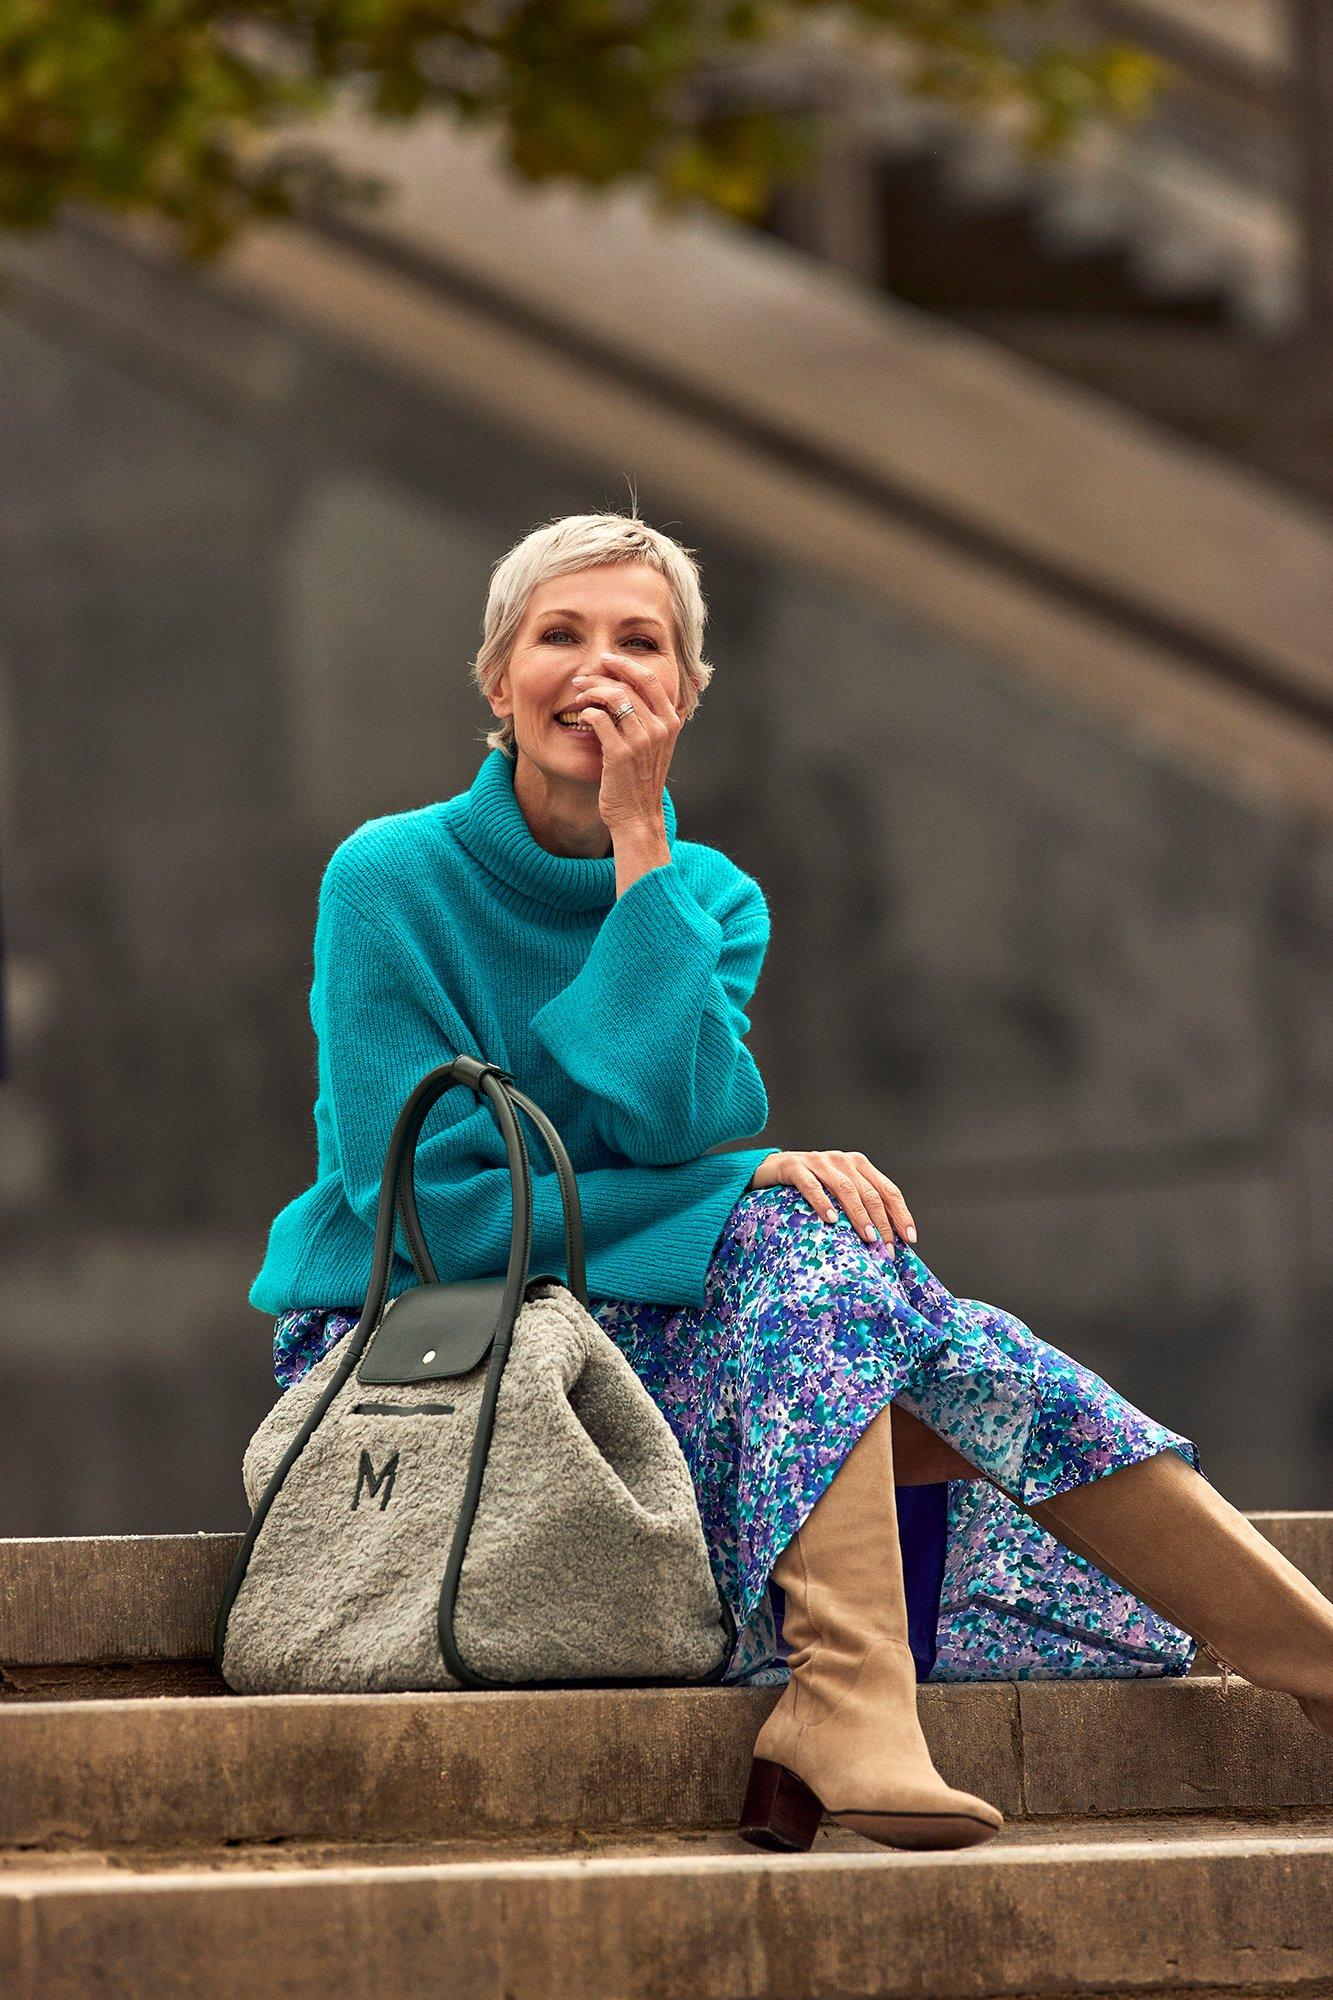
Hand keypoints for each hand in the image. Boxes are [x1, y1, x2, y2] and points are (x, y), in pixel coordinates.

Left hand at [568, 652, 683, 834]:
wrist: (638, 816)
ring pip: (613, 697)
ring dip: (591, 692)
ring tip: (578, 697)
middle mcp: (659, 728)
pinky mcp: (620, 754)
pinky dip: (586, 713)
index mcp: (671, 721)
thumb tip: (649, 688)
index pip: (650, 678)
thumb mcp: (659, 746)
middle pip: (628, 684)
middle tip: (581, 679)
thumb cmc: (642, 779)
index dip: (626, 664)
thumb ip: (656, 718)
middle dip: (601, 675)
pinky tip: (581, 717)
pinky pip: (599, 718)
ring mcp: (641, 741)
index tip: (607, 659)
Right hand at [749, 1149, 917, 1247]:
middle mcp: (842, 1160)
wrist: (766, 1170)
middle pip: (870, 1192)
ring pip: (845, 1188)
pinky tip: (831, 1220)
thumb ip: (858, 1206)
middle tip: (885, 1250)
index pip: (887, 1190)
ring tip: (867, 1238)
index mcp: (858, 1165)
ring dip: (859, 1215)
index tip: (909, 1239)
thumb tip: (884, 1241)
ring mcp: (818, 1161)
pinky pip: (811, 1185)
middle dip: (881, 1223)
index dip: (901, 1214)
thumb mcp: (836, 1193)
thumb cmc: (807, 1188)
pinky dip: (823, 1202)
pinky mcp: (794, 1166)